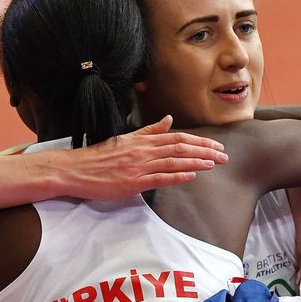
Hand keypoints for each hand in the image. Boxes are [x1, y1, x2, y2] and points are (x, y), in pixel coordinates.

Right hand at [55, 115, 227, 198]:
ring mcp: (139, 166)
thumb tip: (169, 119)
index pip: (178, 138)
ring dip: (197, 162)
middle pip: (181, 147)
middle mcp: (144, 150)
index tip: (216, 146)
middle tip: (224, 156)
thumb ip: (149, 130)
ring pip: (174, 161)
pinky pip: (160, 177)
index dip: (199, 141)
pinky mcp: (133, 182)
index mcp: (143, 140)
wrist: (76, 169)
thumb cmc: (100, 156)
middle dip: (205, 151)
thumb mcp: (126, 138)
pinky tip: (191, 176)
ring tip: (214, 164)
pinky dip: (177, 175)